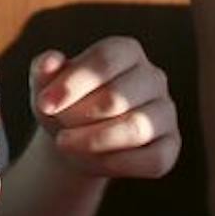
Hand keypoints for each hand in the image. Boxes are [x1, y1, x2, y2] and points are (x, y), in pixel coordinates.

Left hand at [27, 37, 178, 180]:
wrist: (75, 140)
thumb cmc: (63, 104)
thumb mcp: (45, 85)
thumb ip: (43, 69)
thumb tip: (50, 62)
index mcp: (126, 51)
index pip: (105, 59)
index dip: (72, 83)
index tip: (45, 104)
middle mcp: (153, 77)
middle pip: (118, 97)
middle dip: (78, 116)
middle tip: (57, 128)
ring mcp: (165, 112)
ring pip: (136, 128)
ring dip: (94, 141)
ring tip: (64, 144)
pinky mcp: (171, 146)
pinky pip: (153, 159)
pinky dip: (118, 164)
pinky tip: (93, 161)